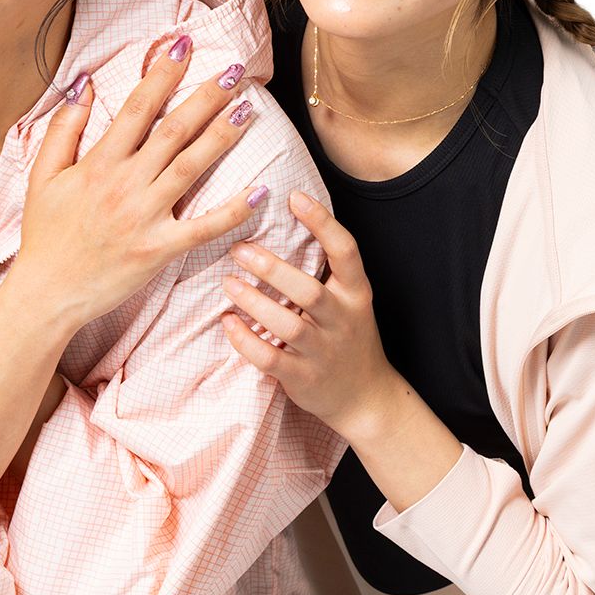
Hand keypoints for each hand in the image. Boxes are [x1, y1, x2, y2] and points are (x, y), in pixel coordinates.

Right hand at [5, 38, 263, 333]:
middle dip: (206, 96)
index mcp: (99, 163)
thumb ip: (63, 129)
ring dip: (223, 135)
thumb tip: (84, 86)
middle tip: (235, 71)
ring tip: (249, 109)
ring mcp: (145, 217)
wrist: (47, 292)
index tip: (183, 46)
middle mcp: (125, 184)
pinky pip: (203, 226)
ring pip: (192, 166)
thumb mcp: (42, 176)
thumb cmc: (45, 235)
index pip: (137, 108)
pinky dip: (233, 210)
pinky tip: (259, 190)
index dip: (162, 74)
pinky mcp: (159, 249)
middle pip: (174, 129)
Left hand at [220, 193, 462, 510]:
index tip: (295, 196)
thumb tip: (284, 222)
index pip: (345, 251)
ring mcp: (323, 352)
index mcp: (356, 294)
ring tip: (229, 284)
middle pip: (308, 291)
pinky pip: (270, 359)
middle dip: (272, 268)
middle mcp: (342, 320)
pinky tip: (229, 323)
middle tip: (239, 248)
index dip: (322, 222)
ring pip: (287, 325)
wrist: (366, 398)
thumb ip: (325, 271)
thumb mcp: (349, 302)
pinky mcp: (303, 378)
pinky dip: (245, 341)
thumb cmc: (348, 339)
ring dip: (254, 303)